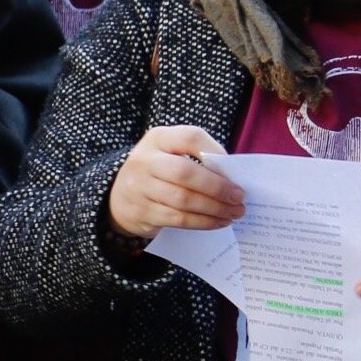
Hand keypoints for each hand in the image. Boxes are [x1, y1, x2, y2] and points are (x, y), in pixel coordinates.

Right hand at [104, 126, 241, 241]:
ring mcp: (139, 187)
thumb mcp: (170, 153)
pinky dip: (203, 222)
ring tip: (234, 212)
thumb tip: (233, 176)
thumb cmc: (158, 172)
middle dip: (217, 187)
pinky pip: (178, 219)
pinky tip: (218, 222)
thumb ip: (198, 157)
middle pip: (185, 173)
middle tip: (239, 197)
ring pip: (184, 200)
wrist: (120, 197)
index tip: (234, 169)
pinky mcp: (141, 212)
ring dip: (214, 208)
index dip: (215, 151)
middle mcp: (144, 160)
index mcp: (157, 139)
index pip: (190, 137)